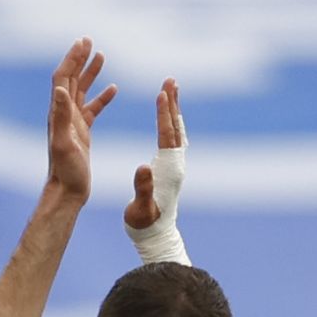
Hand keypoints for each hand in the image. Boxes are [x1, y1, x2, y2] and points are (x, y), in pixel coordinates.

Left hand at [45, 37, 116, 204]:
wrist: (68, 192)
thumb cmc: (66, 171)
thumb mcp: (65, 142)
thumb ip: (61, 116)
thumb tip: (60, 89)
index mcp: (59, 114)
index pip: (63, 79)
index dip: (71, 59)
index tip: (82, 42)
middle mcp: (63, 115)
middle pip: (71, 79)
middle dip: (79, 59)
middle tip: (89, 41)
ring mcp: (73, 123)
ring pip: (82, 91)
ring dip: (90, 73)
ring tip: (101, 56)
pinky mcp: (83, 133)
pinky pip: (92, 109)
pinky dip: (102, 97)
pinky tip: (113, 89)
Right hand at [124, 77, 184, 231]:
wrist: (155, 236)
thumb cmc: (144, 223)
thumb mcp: (140, 208)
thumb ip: (143, 187)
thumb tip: (144, 166)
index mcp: (168, 169)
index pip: (167, 135)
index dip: (164, 114)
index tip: (162, 93)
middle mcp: (176, 164)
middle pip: (175, 127)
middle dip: (172, 103)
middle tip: (171, 80)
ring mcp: (175, 166)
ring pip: (176, 131)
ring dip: (173, 110)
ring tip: (170, 90)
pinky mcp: (171, 169)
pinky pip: (173, 139)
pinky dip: (171, 123)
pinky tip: (169, 117)